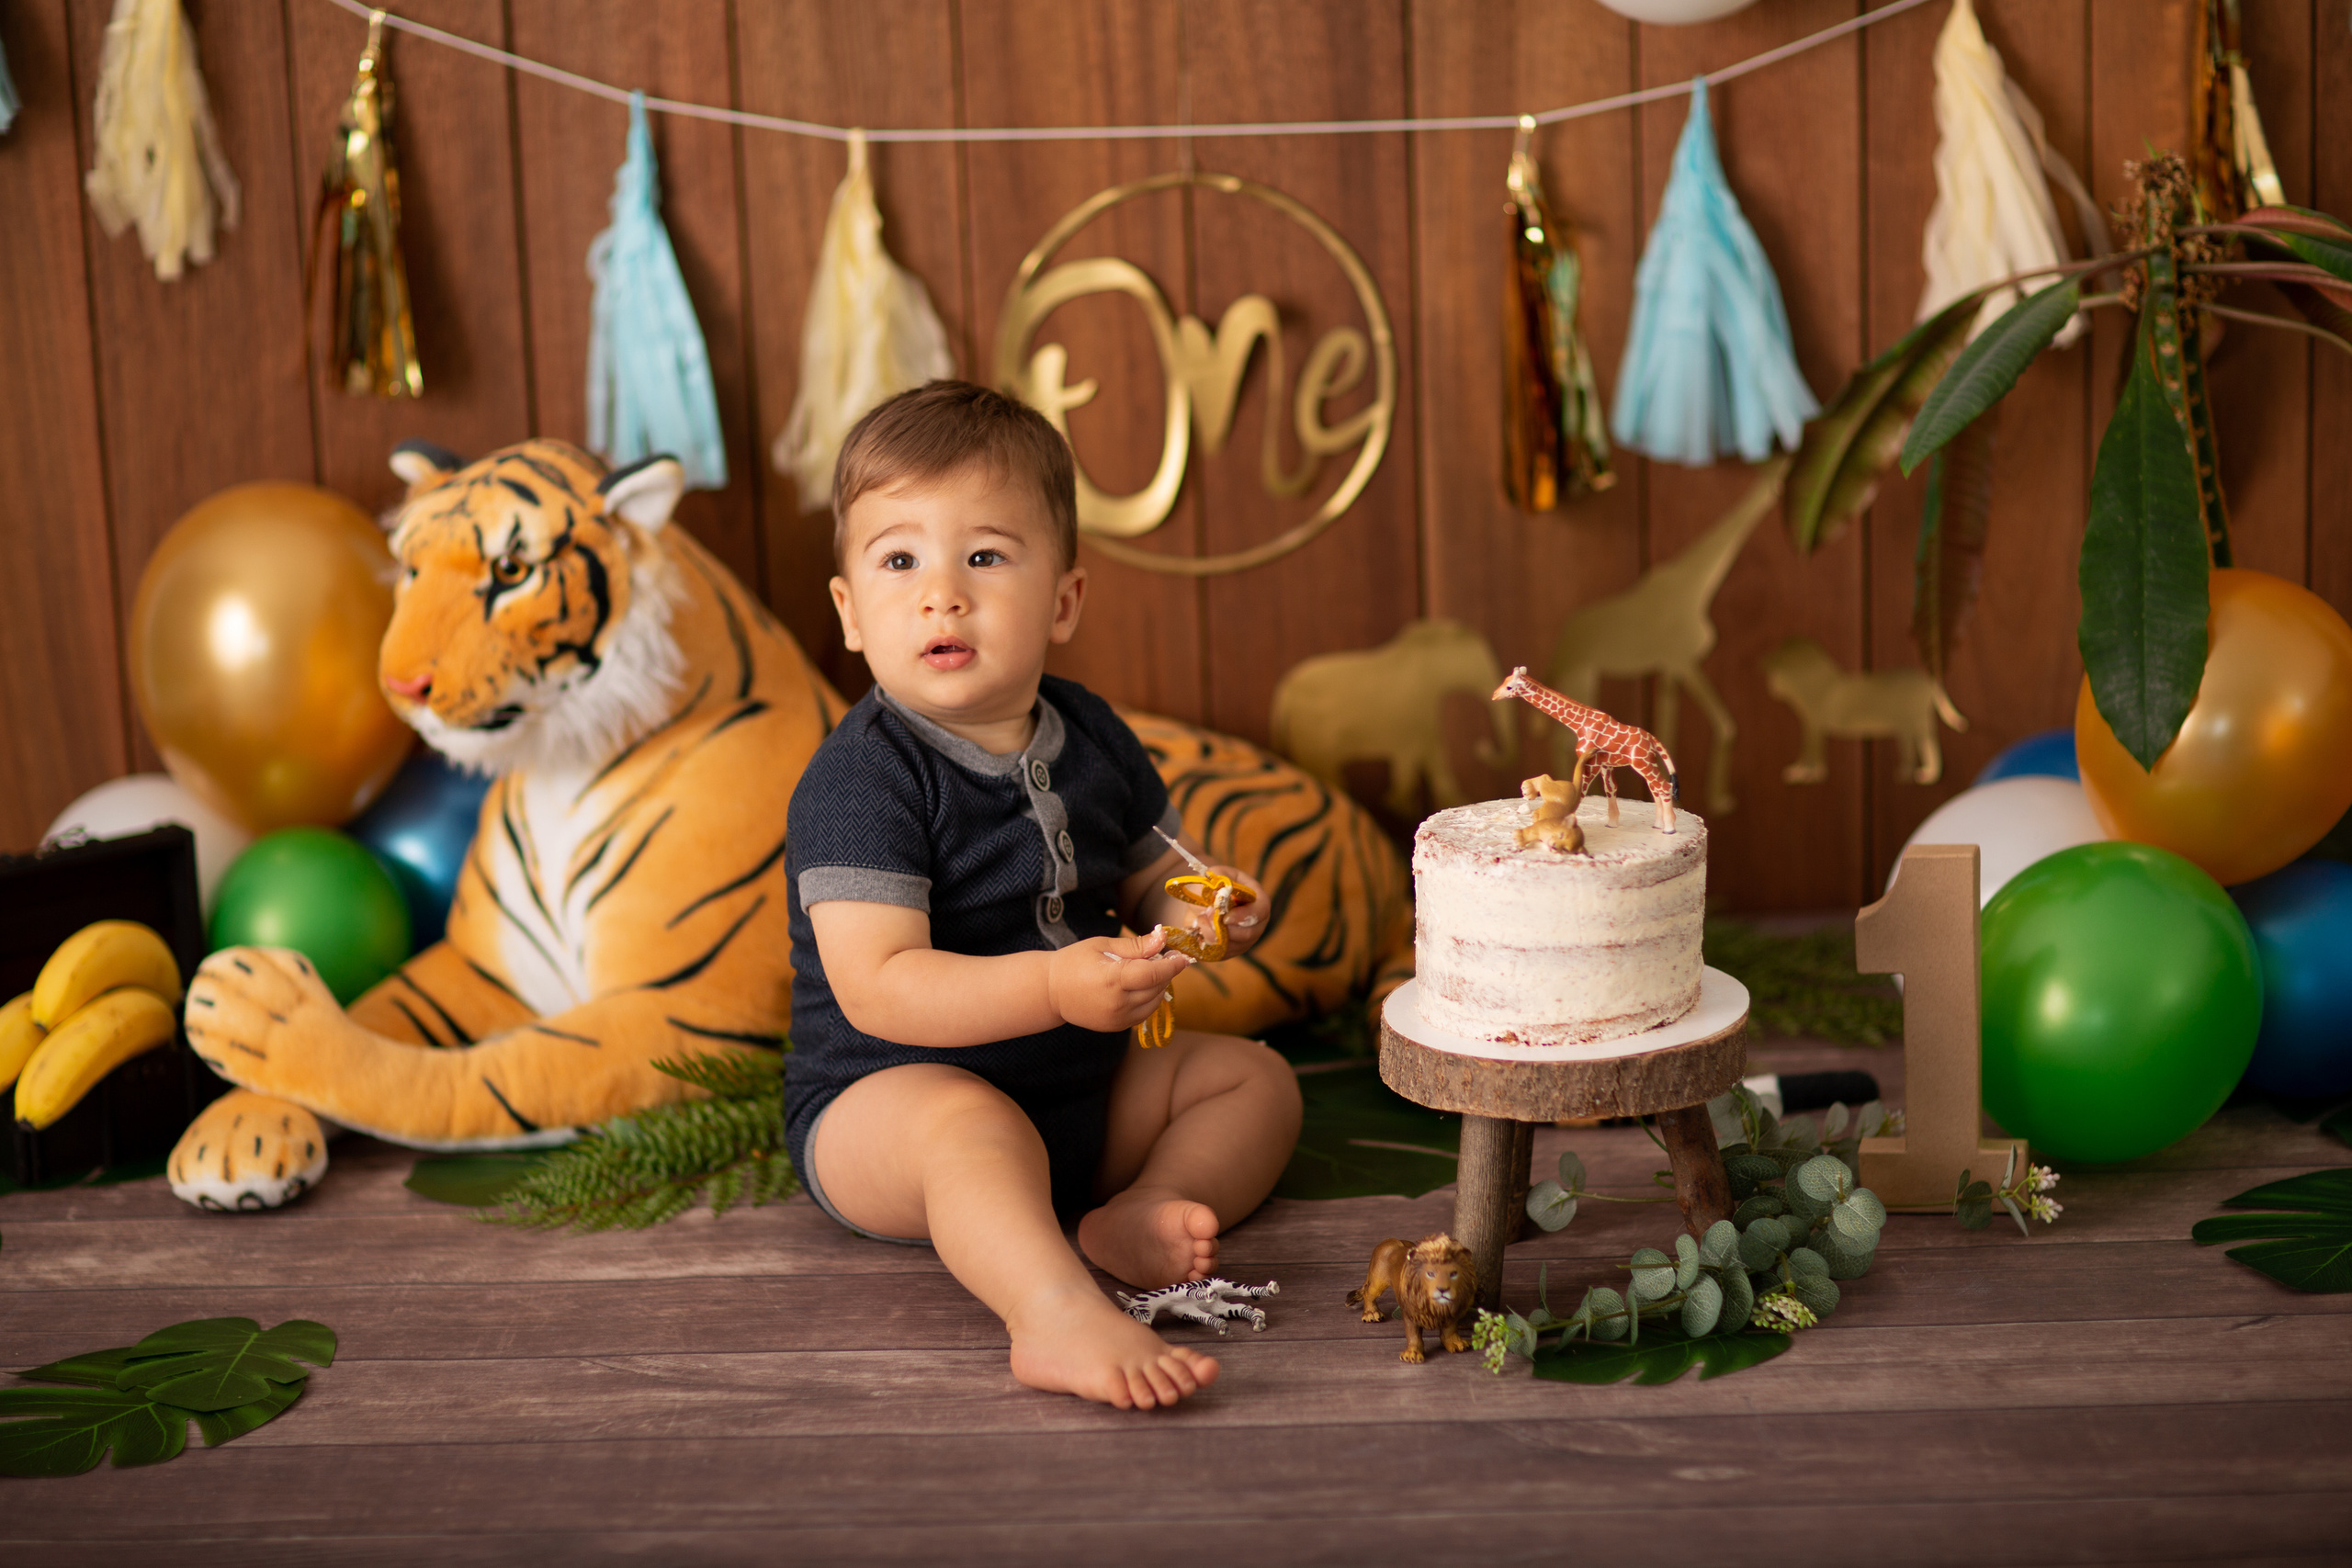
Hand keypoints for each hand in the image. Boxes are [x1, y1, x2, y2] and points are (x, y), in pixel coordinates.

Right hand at [1048, 929, 1191, 1033]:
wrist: (1050, 991)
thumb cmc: (1075, 961)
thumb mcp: (1103, 945)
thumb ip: (1136, 945)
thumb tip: (1163, 938)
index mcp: (1113, 979)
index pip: (1154, 973)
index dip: (1172, 965)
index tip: (1184, 956)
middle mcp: (1117, 1002)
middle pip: (1157, 987)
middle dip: (1165, 972)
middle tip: (1160, 957)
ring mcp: (1117, 1018)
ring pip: (1154, 1002)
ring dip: (1158, 986)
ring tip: (1146, 971)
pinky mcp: (1116, 1027)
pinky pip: (1144, 1013)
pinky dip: (1148, 999)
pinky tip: (1137, 986)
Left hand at [1203, 865, 1266, 956]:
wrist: (1199, 901)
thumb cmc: (1212, 884)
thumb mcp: (1214, 875)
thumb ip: (1216, 882)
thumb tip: (1215, 895)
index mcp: (1257, 899)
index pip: (1261, 910)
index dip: (1245, 916)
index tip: (1225, 918)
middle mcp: (1256, 921)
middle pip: (1249, 933)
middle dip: (1225, 929)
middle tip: (1205, 917)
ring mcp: (1245, 938)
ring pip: (1233, 946)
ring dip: (1213, 936)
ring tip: (1198, 920)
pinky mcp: (1231, 950)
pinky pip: (1222, 953)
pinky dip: (1207, 944)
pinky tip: (1198, 931)